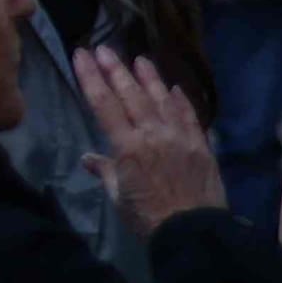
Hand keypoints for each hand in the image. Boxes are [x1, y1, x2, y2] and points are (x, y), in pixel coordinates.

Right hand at [80, 47, 227, 225]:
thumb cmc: (149, 218)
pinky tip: (175, 89)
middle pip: (132, 95)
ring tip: (139, 59)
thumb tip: (88, 158)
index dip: (91, 77)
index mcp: (128, 146)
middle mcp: (153, 134)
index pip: (104, 104)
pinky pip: (190, 117)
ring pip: (162, 100)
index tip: (81, 54)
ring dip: (149, 78)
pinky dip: (181, 101)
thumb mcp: (119, 197)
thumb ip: (106, 172)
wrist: (194, 234)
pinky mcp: (201, 147)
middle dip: (115, 69)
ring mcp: (180, 138)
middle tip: (104, 48)